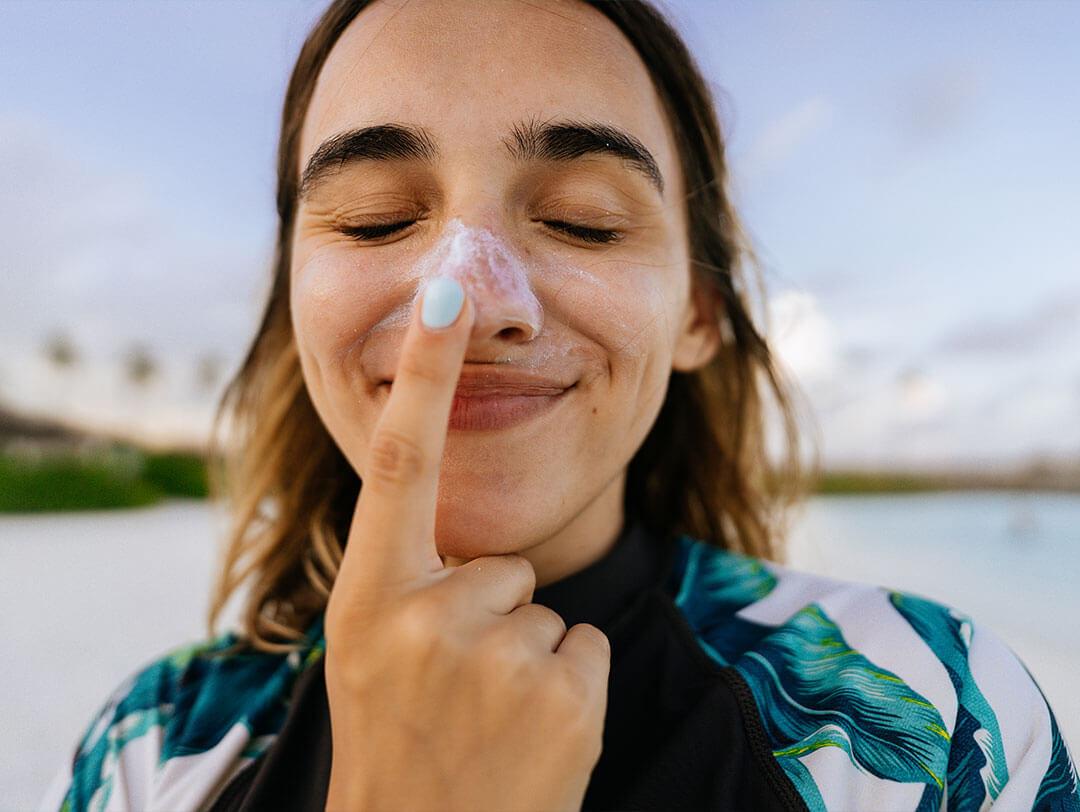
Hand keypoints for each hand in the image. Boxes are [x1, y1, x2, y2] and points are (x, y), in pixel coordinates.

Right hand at [323, 276, 610, 811]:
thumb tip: (453, 518)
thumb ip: (405, 575)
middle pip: (504, 562)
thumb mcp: (366, 652)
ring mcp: (496, 656)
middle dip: (494, 614)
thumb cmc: (397, 739)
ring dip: (528, 656)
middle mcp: (423, 616)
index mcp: (369, 595)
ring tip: (487, 717)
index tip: (445, 292)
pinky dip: (568, 685)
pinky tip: (527, 734)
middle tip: (456, 689)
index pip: (399, 463)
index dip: (422, 373)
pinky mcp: (564, 692)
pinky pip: (584, 645)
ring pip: (546, 607)